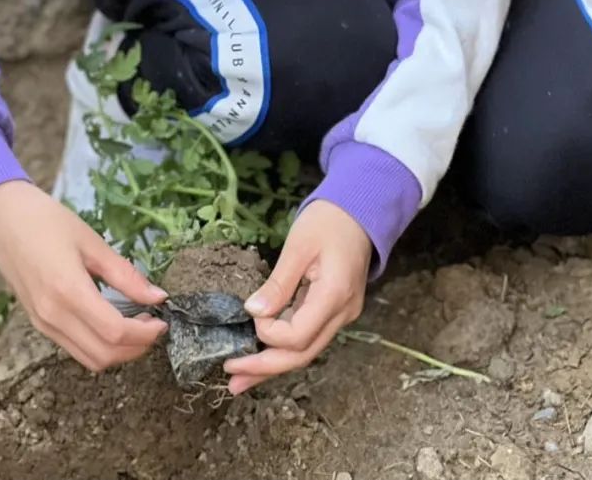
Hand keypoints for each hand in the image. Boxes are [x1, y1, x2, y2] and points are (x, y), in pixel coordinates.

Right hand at [0, 180, 167, 371]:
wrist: (3, 218)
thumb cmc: (48, 221)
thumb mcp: (92, 241)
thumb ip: (125, 274)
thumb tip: (158, 296)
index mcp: (68, 292)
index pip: (114, 332)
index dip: (145, 334)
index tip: (163, 320)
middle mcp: (53, 317)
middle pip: (103, 355)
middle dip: (136, 348)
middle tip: (154, 325)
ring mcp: (42, 324)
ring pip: (88, 359)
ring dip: (118, 352)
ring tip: (137, 325)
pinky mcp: (38, 323)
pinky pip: (74, 348)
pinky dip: (99, 346)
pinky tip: (112, 322)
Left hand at [225, 200, 371, 394]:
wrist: (360, 212)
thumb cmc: (327, 221)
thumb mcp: (298, 246)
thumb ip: (278, 283)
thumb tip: (253, 312)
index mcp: (334, 296)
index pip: (298, 336)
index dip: (269, 333)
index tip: (250, 314)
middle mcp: (342, 314)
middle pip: (302, 355)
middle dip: (265, 368)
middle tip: (231, 379)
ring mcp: (342, 316)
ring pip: (305, 352)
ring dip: (272, 366)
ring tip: (239, 380)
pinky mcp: (335, 312)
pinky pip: (308, 338)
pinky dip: (284, 349)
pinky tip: (262, 358)